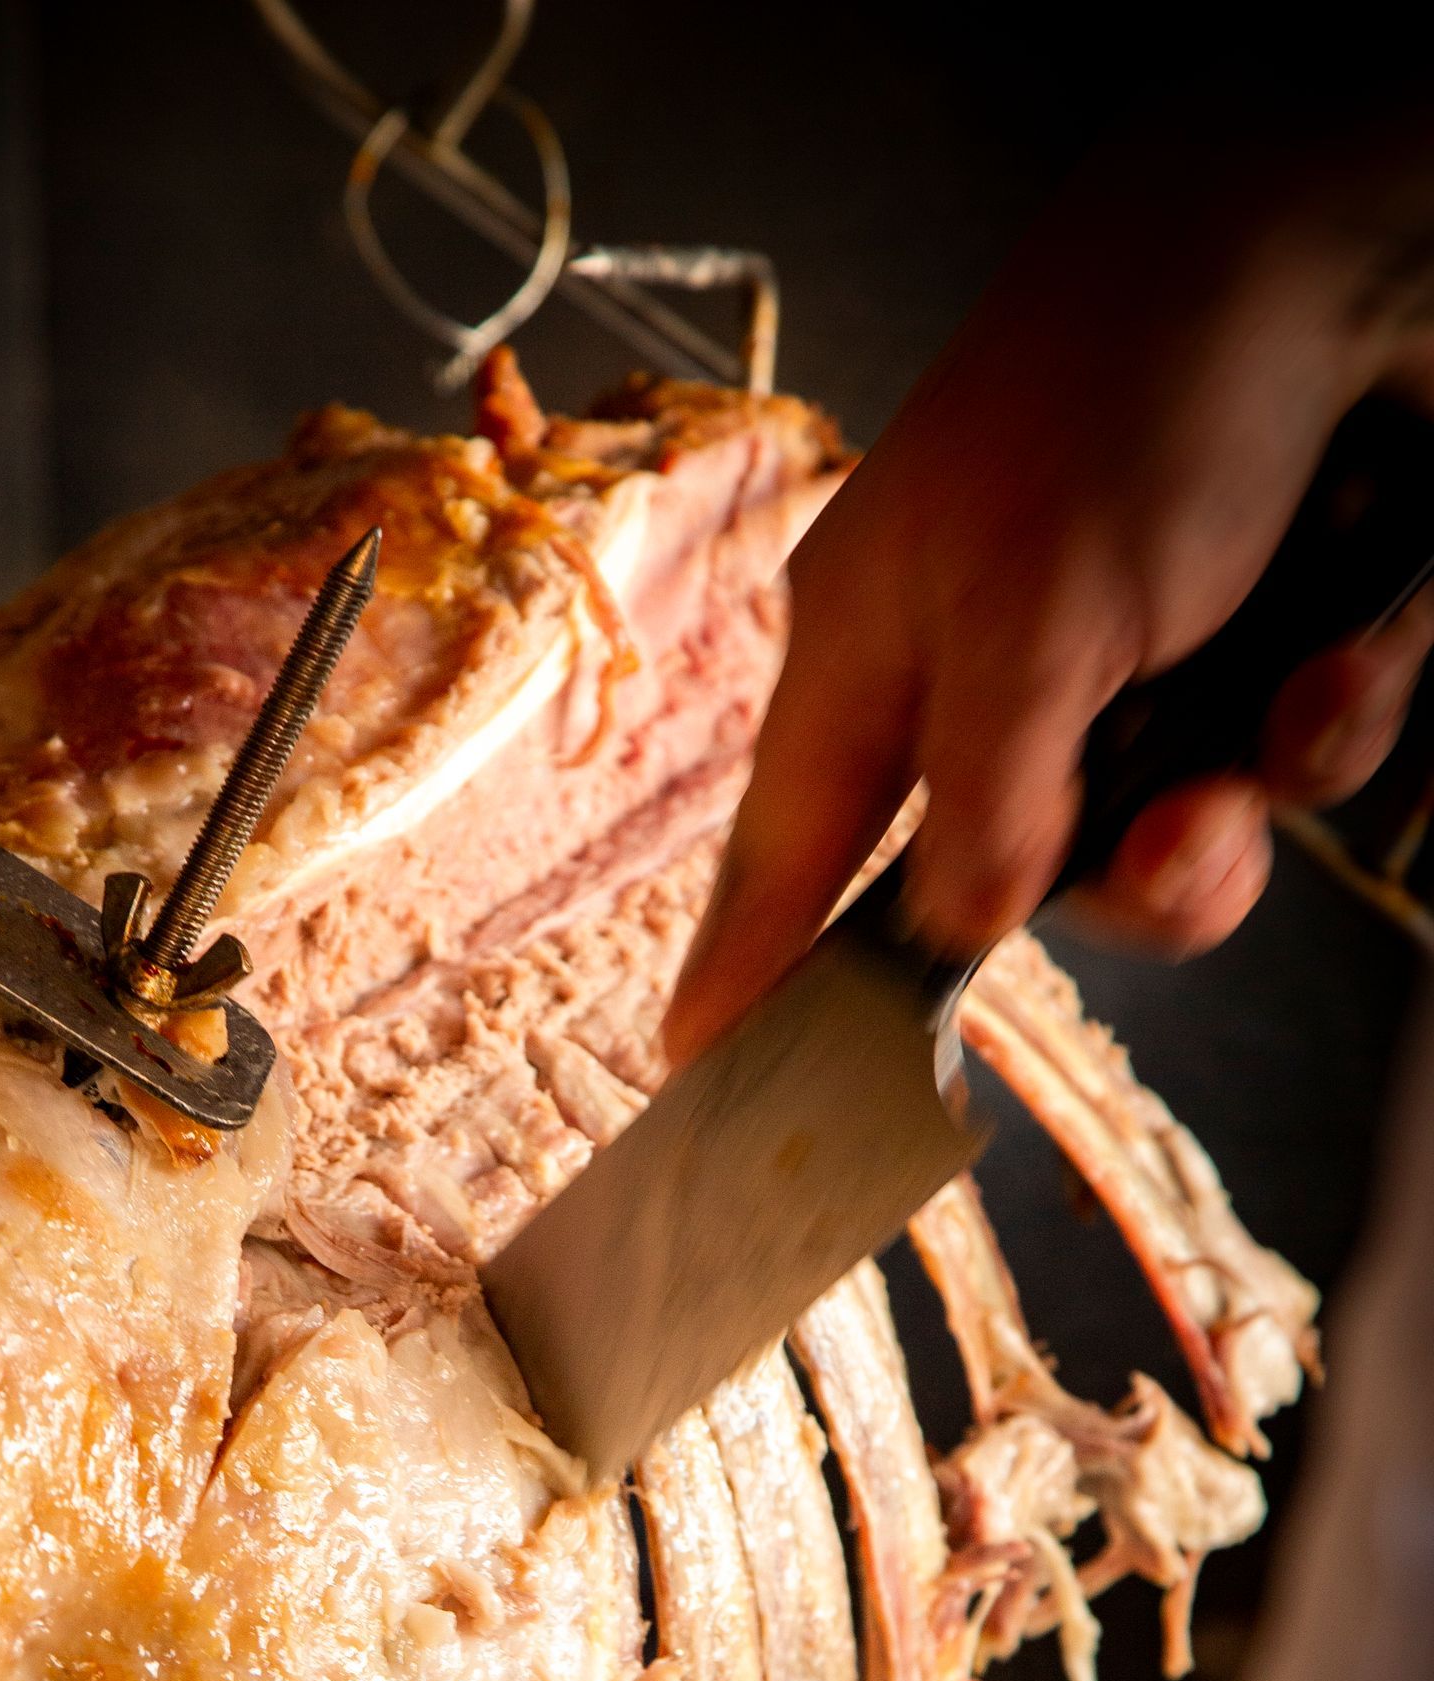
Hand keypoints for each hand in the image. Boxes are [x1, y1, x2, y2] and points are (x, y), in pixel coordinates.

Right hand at [667, 119, 1433, 1060]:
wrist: (1341, 237)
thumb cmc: (1134, 387)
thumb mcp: (1032, 621)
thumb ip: (985, 802)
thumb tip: (955, 937)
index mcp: (874, 654)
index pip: (785, 859)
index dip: (747, 972)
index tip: (702, 1072)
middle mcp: (990, 676)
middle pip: (1022, 888)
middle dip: (1131, 883)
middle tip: (1183, 841)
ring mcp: (1123, 667)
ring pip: (1171, 844)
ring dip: (1251, 799)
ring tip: (1298, 703)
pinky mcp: (1245, 651)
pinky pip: (1281, 765)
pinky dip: (1331, 714)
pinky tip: (1348, 642)